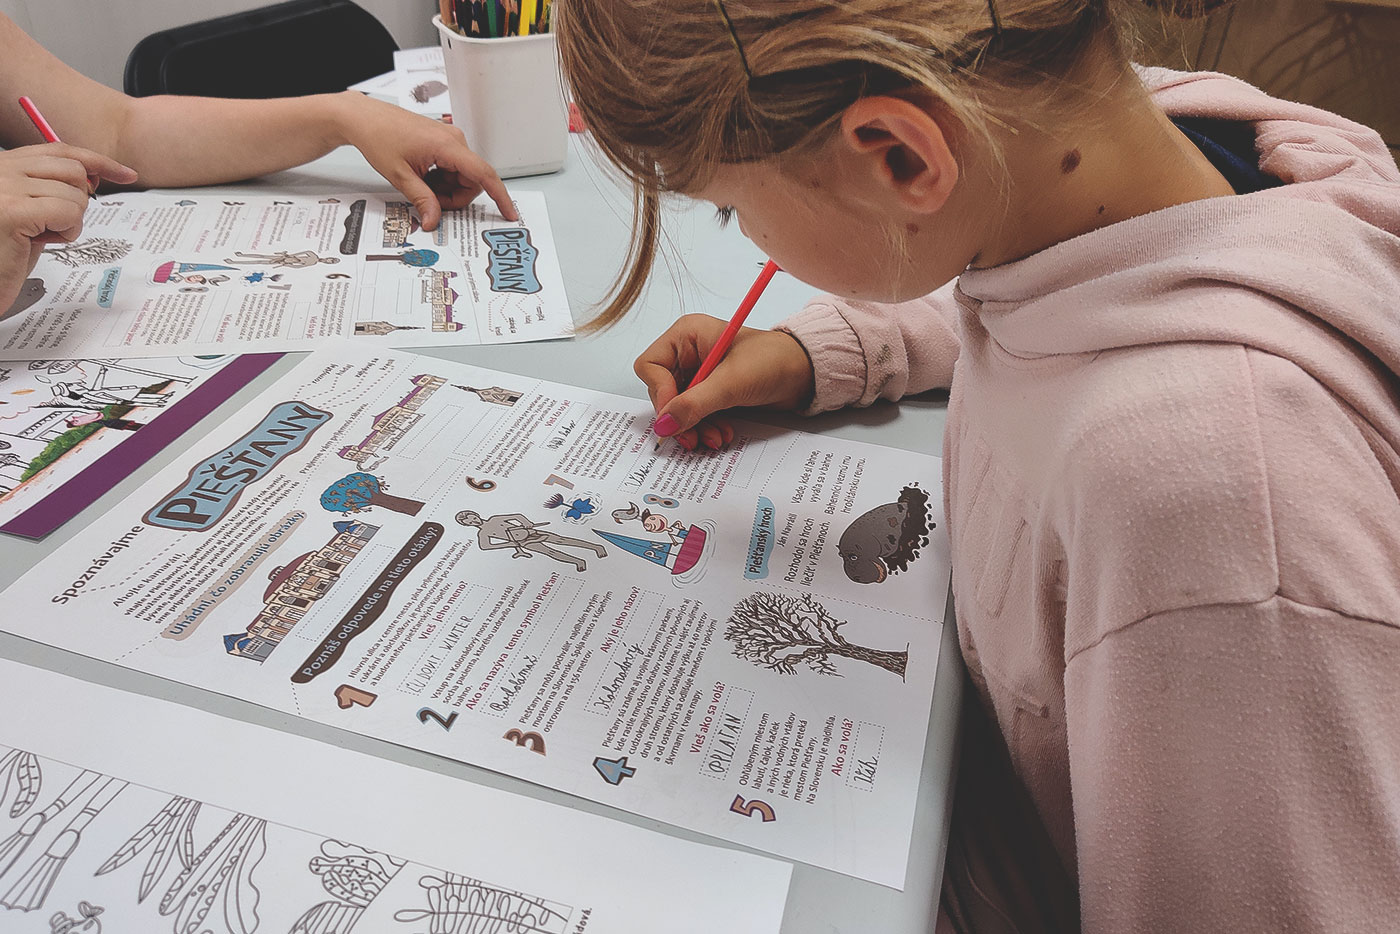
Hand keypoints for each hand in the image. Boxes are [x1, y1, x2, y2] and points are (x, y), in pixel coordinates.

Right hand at [0, 143, 136, 319]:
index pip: (61, 151)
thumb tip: (95, 175)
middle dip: (78, 202)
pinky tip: (39, 241)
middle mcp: (2, 170)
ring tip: (37, 235)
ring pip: (76, 195)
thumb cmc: (7, 252)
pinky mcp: (13, 211)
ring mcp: (5, 187)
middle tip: (54, 223)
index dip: (97, 161)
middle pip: (74, 170)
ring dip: (69, 223)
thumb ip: (56, 189)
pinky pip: (69, 212)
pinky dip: (66, 231)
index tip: (126, 174)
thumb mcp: (34, 212)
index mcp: (6, 165)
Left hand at [335, 93, 516, 229]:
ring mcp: (450, 141)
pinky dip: (441, 180)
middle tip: (430, 202)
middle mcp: (455, 140)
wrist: (365, 118)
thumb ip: (422, 201)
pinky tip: (422, 176)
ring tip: (420, 185)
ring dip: (446, 189)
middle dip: (455, 198)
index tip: (509, 213)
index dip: (500, 196)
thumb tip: (434, 221)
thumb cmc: (379, 136)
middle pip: (473, 181)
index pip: (484, 174)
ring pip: (463, 177)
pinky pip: (453, 169)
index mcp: (448, 146)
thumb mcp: (400, 176)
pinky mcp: (444, 143)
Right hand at [635, 314, 814, 450]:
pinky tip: (721, 434)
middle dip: (680, 417)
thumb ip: (695, 404)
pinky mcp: (710, 390)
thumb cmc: (773, 361)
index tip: (674, 417)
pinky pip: (694, 414)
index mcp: (686, 335)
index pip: (651, 367)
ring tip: (715, 438)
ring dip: (693, 427)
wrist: (805, 372)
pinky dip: (704, 427)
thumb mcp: (731, 383)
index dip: (660, 394)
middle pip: (662, 392)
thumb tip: (664, 426)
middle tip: (694, 438)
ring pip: (678, 408)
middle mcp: (687, 352)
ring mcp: (698, 372)